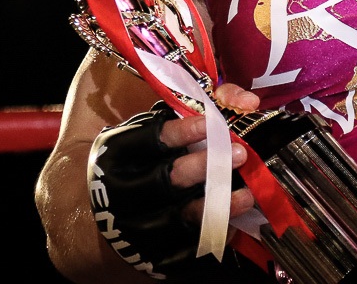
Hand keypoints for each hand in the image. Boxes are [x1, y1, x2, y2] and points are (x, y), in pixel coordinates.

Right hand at [88, 93, 266, 281]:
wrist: (109, 207)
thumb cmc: (146, 154)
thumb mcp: (159, 122)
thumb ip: (204, 104)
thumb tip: (246, 102)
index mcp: (118, 153)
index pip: (150, 141)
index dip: (181, 132)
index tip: (212, 123)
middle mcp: (122, 191)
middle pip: (165, 181)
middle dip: (204, 167)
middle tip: (240, 154)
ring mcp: (135, 226)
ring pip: (178, 217)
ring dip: (216, 206)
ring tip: (246, 194)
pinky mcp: (150, 254)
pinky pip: (185, 249)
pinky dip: (211, 236)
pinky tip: (233, 223)